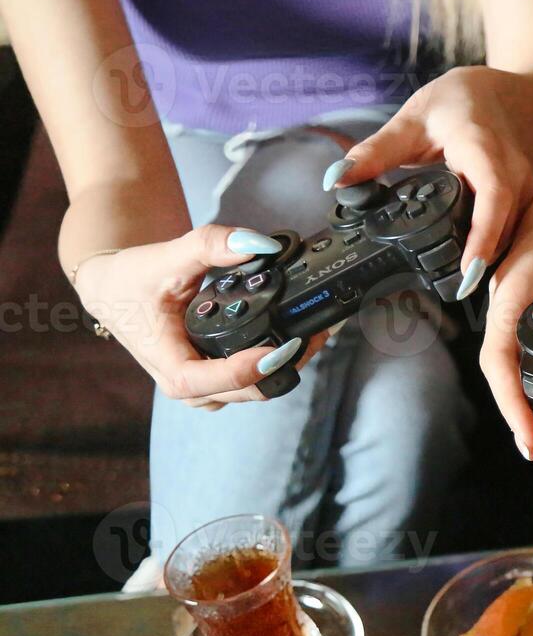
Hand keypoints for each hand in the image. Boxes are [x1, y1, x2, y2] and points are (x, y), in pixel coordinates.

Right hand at [73, 226, 328, 408]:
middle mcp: (185, 382)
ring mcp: (201, 385)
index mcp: (169, 363)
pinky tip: (294, 338)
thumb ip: (211, 246)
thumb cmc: (131, 279)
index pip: (213, 382)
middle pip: (245, 392)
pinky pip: (248, 382)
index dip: (249, 371)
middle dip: (284, 367)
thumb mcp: (167, 256)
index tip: (280, 348)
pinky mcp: (210, 378)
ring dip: (284, 368)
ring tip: (313, 335)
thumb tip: (260, 244)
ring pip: (251, 391)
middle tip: (316, 334)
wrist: (112, 288)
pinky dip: (273, 365)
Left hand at [324, 66, 532, 299]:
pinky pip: (516, 232)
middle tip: (453, 293)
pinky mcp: (526, 201)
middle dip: (483, 262)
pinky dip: (496, 250)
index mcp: (484, 150)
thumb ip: (374, 153)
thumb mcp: (411, 120)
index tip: (467, 270)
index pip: (493, 198)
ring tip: (462, 288)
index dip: (482, 237)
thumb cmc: (459, 102)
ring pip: (514, 234)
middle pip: (505, 226)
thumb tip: (336, 180)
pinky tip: (474, 269)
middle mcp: (514, 172)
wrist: (501, 95)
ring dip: (491, 261)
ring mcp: (526, 188)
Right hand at [480, 163, 532, 458]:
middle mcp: (509, 301)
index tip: (526, 431)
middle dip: (513, 409)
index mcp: (513, 285)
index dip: (509, 395)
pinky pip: (529, 355)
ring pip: (511, 364)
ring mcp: (520, 310)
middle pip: (499, 367)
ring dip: (523, 400)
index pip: (499, 351)